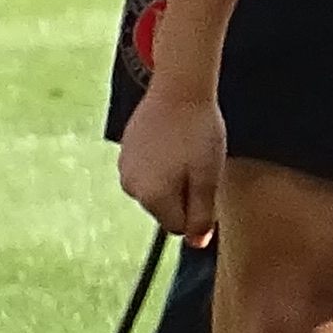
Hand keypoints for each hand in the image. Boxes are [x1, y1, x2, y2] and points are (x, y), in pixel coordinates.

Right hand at [116, 77, 224, 242]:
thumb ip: (202, 214)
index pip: (177, 225)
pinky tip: (171, 139)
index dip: (196, 207)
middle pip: (164, 208)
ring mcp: (124, 168)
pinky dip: (160, 161)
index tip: (204, 179)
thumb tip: (196, 245)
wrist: (178, 87)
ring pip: (155, 189)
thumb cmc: (198, 132)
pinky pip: (146, 169)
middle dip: (182, 193)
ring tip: (183, 148)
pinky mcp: (124, 150)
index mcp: (152, 198)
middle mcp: (131, 188)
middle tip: (196, 162)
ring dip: (171, 177)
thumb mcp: (208, 176)